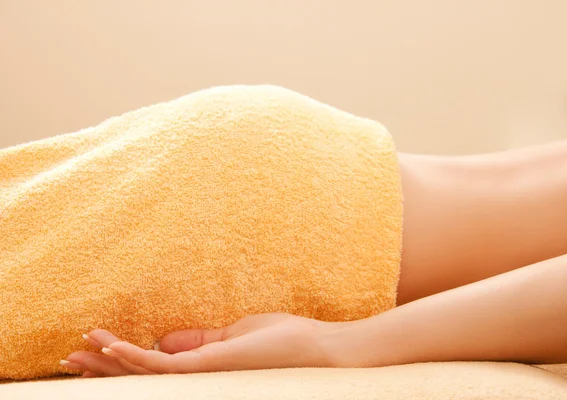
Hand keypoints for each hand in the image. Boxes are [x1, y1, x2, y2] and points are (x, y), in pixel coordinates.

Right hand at [61, 313, 351, 376]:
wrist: (319, 351)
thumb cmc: (285, 343)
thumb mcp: (236, 335)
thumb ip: (200, 341)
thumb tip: (167, 339)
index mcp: (204, 372)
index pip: (155, 370)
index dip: (124, 362)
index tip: (99, 350)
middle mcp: (198, 381)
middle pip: (141, 377)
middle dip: (104, 370)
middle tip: (70, 360)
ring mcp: (203, 378)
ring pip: (144, 375)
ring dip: (109, 364)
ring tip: (76, 356)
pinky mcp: (210, 369)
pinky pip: (164, 366)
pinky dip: (135, 357)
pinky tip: (112, 347)